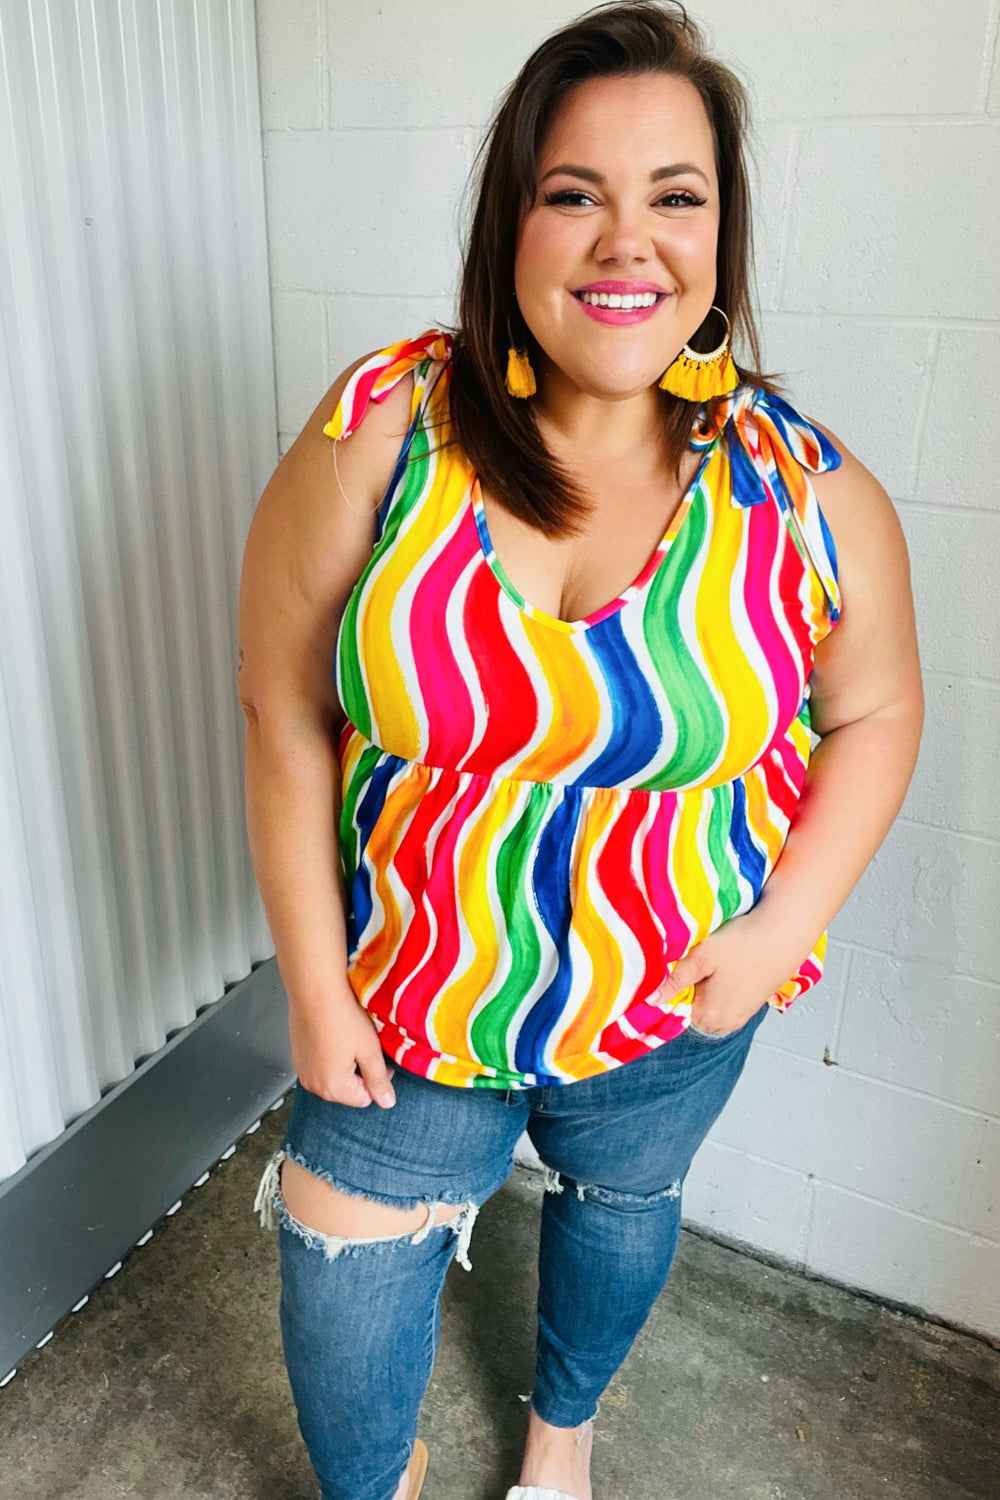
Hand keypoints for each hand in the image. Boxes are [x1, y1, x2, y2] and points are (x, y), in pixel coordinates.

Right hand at [289, 987, 395, 1107]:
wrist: (315, 991)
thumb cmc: (342, 1017)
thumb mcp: (370, 1051)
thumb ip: (378, 1080)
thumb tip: (387, 1102)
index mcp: (332, 1088)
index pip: (364, 1098)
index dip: (376, 1078)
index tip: (377, 1056)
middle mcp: (313, 1084)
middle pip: (347, 1090)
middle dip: (359, 1072)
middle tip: (364, 1045)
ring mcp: (302, 1070)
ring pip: (333, 1076)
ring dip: (344, 1063)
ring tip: (349, 1038)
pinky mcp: (297, 1055)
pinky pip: (319, 1064)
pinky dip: (329, 1054)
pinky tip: (334, 1034)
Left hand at [655, 907, 807, 1034]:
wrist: (783, 934)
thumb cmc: (743, 943)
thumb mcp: (701, 957)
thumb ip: (675, 981)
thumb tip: (651, 1000)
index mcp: (708, 1018)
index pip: (674, 1012)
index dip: (671, 990)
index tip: (674, 970)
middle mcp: (724, 1025)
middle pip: (692, 1010)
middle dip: (689, 990)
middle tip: (695, 963)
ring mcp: (740, 1016)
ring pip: (710, 1005)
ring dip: (706, 988)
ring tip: (714, 964)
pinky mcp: (752, 1005)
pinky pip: (727, 1001)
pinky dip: (723, 987)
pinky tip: (729, 967)